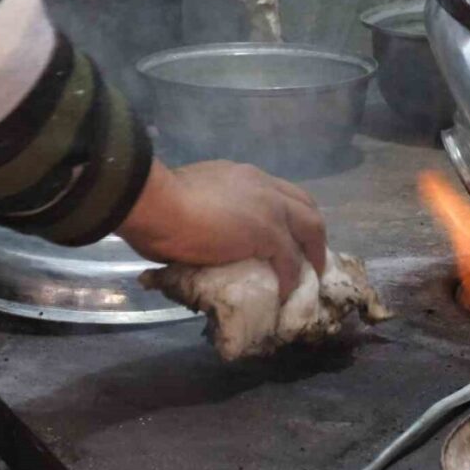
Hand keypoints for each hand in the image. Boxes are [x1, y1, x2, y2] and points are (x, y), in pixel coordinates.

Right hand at [117, 160, 326, 298]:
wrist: (156, 204)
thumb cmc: (159, 205)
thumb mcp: (190, 200)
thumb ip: (204, 212)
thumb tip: (198, 234)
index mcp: (242, 176)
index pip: (279, 192)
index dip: (290, 213)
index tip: (289, 232)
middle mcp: (263, 186)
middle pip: (305, 205)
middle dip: (312, 231)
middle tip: (309, 255)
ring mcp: (269, 208)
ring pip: (310, 227)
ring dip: (313, 253)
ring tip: (309, 276)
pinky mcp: (268, 231)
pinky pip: (290, 259)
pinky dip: (290, 277)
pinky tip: (285, 293)